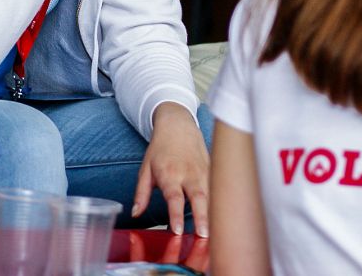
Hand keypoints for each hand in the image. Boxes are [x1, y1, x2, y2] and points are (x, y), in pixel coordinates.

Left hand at [133, 103, 209, 236]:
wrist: (178, 125)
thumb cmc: (160, 149)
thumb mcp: (145, 169)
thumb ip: (141, 193)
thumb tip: (136, 214)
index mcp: (169, 174)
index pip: (174, 198)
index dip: (176, 215)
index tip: (178, 231)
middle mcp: (188, 173)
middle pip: (198, 197)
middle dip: (202, 217)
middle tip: (205, 236)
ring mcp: (203, 171)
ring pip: (212, 194)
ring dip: (215, 213)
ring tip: (218, 232)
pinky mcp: (213, 170)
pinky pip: (218, 188)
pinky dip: (222, 202)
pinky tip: (225, 217)